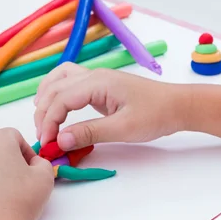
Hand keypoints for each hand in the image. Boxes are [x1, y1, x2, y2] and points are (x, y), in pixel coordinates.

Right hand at [34, 63, 190, 149]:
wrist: (178, 105)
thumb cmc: (156, 114)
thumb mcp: (123, 128)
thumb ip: (90, 133)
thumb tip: (60, 140)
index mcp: (98, 82)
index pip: (60, 99)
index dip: (49, 122)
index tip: (47, 144)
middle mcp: (94, 75)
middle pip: (55, 88)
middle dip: (44, 113)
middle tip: (43, 138)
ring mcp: (97, 78)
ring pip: (59, 79)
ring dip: (46, 98)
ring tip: (43, 121)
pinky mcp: (101, 86)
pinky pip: (70, 83)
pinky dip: (57, 93)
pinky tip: (55, 107)